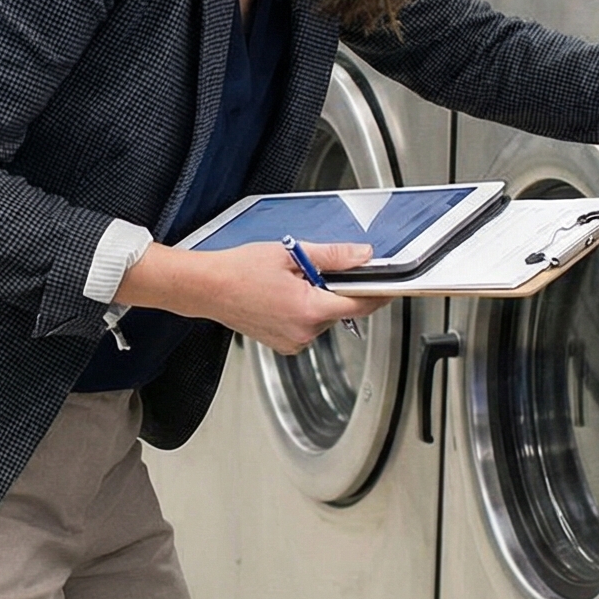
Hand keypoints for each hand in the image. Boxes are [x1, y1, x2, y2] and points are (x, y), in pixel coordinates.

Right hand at [117, 240, 389, 355]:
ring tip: (292, 281)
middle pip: (340, 309)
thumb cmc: (240, 270)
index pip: (360, 304)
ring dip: (318, 299)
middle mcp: (305, 332)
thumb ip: (333, 257)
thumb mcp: (291, 253)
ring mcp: (294, 342)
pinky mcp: (284, 344)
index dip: (379, 293)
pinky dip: (304, 310)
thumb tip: (364, 255)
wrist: (207, 289)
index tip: (391, 284)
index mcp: (309, 309)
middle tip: (315, 269)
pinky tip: (283, 296)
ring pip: (323, 317)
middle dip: (337, 289)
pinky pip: (308, 326)